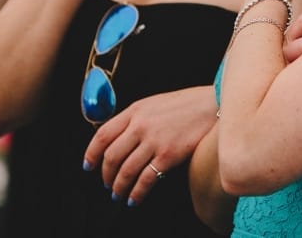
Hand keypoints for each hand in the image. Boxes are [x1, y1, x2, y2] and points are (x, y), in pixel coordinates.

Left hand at [82, 85, 216, 205]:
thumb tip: (119, 138)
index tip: (88, 166)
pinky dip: (136, 192)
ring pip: (126, 171)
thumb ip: (136, 118)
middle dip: (106, 175)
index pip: (102, 135)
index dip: (91, 153)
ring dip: (118, 187)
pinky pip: (145, 179)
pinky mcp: (168, 155)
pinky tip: (134, 198)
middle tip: (107, 184)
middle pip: (111, 156)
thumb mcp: (155, 103)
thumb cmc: (186, 105)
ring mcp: (154, 141)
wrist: (213, 105)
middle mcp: (141, 125)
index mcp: (135, 111)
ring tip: (118, 195)